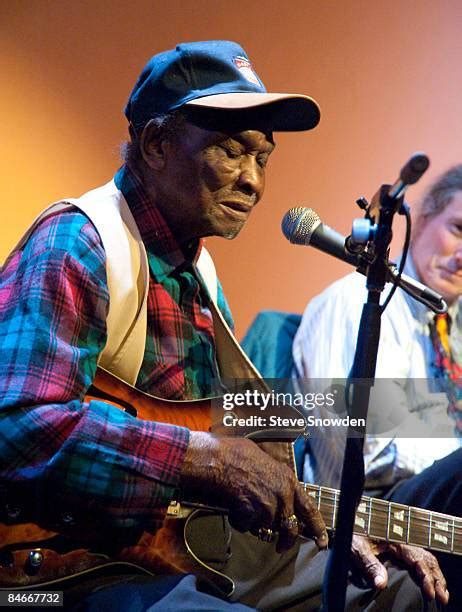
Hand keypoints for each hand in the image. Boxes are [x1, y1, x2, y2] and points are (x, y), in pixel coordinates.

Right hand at [179, 432, 327, 551]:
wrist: (221, 459)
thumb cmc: (240, 455)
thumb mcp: (269, 464)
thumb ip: (279, 482)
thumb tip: (282, 494)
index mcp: (289, 481)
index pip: (310, 509)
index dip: (318, 528)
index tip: (322, 541)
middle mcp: (283, 496)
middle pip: (289, 528)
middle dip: (286, 541)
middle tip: (281, 547)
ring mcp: (267, 507)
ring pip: (266, 528)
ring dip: (256, 523)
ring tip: (244, 506)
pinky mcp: (251, 515)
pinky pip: (246, 526)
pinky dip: (239, 521)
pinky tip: (234, 506)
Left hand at [351, 535, 448, 604]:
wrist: (346, 521)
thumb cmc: (351, 532)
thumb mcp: (358, 548)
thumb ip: (370, 565)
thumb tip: (381, 584)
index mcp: (396, 538)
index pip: (418, 558)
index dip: (426, 576)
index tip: (430, 592)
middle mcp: (402, 541)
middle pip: (426, 559)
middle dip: (436, 578)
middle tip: (442, 597)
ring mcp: (400, 545)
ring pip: (424, 559)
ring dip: (434, 576)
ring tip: (441, 593)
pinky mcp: (397, 549)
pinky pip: (418, 560)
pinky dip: (427, 571)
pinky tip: (429, 583)